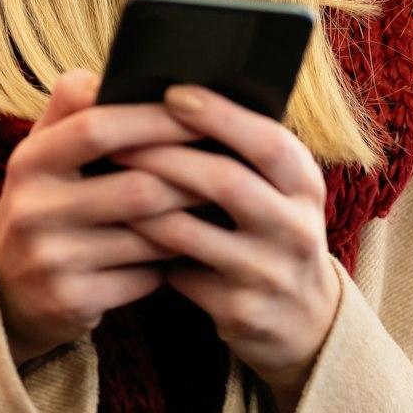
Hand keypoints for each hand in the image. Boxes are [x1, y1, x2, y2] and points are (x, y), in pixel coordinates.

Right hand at [0, 70, 207, 365]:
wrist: (4, 290)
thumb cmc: (46, 203)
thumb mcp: (44, 154)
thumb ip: (74, 108)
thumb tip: (120, 71)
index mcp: (30, 161)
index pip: (97, 126)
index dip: (154, 118)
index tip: (200, 110)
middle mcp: (33, 209)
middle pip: (137, 188)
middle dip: (189, 179)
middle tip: (231, 168)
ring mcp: (50, 260)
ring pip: (148, 237)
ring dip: (189, 222)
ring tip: (218, 205)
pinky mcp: (71, 301)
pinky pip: (144, 278)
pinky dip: (170, 265)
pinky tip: (187, 253)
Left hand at [111, 85, 340, 412]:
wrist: (303, 318)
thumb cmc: (274, 231)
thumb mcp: (282, 190)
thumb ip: (248, 153)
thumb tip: (181, 100)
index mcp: (305, 186)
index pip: (267, 140)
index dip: (220, 115)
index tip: (174, 94)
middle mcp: (295, 228)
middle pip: (225, 181)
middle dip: (165, 156)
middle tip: (118, 141)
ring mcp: (268, 273)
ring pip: (189, 232)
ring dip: (141, 206)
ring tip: (106, 183)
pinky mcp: (239, 310)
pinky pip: (178, 274)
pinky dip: (147, 251)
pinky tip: (121, 233)